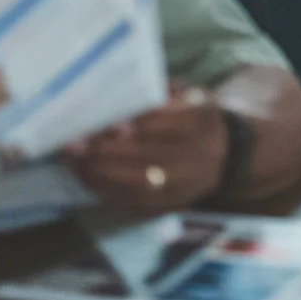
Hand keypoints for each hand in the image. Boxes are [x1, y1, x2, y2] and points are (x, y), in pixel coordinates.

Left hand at [61, 87, 227, 213]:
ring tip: (74, 163)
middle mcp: (195, 158)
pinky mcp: (172, 206)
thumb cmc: (196, 116)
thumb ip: (157, 93)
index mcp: (200, 122)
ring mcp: (184, 187)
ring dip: (100, 175)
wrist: (227, 155)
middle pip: (145, 157)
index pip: (161, 125)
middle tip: (73, 145)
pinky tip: (88, 180)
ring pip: (137, 185)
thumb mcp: (187, 94)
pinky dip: (107, 193)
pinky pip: (135, 204)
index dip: (130, 126)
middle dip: (104, 152)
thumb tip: (116, 98)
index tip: (101, 123)